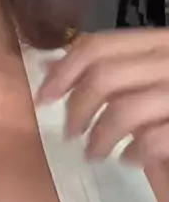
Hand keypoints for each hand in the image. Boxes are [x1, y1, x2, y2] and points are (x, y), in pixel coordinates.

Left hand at [37, 28, 168, 165]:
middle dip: (77, 108)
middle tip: (70, 133)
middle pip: (105, 76)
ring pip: (124, 110)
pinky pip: (151, 139)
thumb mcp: (140, 86)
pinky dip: (132, 153)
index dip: (65, 69)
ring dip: (100, 137)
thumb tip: (49, 65)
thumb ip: (107, 73)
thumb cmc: (166, 114)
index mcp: (162, 41)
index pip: (100, 44)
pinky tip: (129, 160)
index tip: (45, 95)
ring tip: (95, 153)